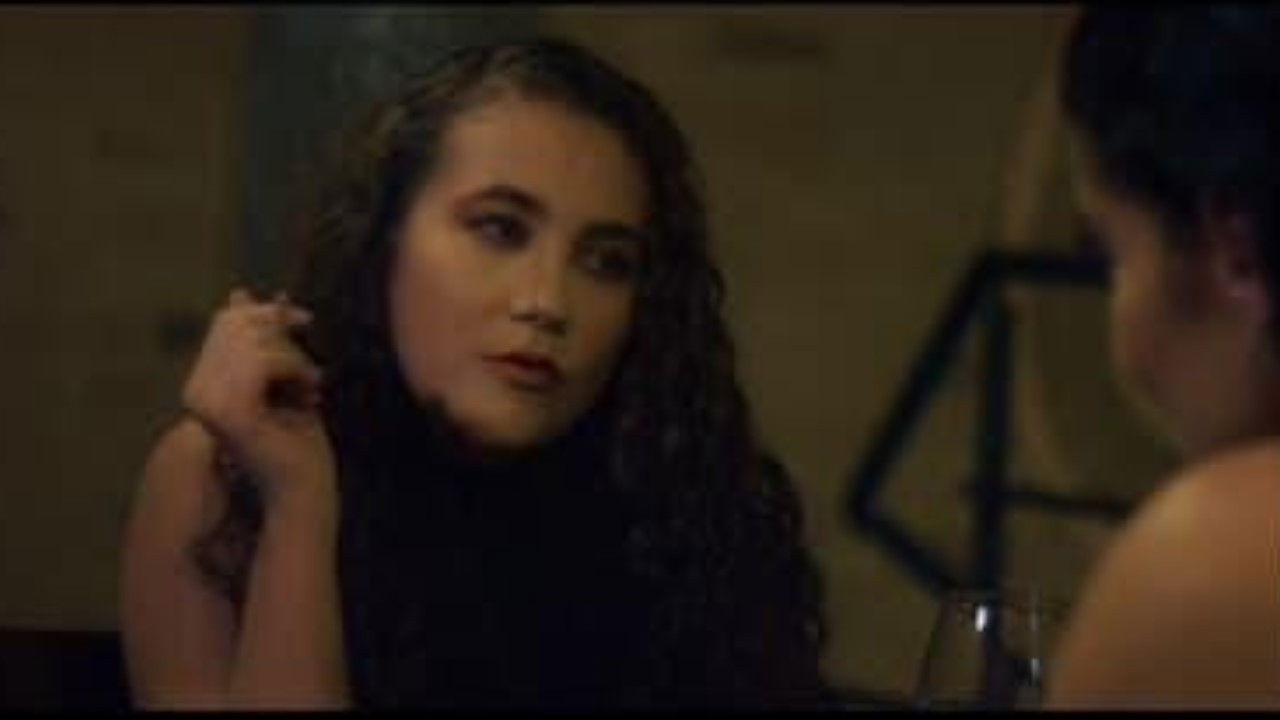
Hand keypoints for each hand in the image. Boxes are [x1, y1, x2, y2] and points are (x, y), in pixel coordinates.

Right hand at [182, 288, 335, 504]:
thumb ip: (261, 338)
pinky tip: (311, 391)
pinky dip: (297, 369)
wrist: (305, 483)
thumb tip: (240, 292)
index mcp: (200, 383)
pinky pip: (265, 362)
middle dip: (284, 333)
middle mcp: (195, 392)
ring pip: (255, 341)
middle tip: (311, 364)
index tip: (303, 320)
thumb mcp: (280, 374)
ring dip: (297, 358)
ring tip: (314, 384)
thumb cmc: (297, 434)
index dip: (267, 311)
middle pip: (238, 324)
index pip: (226, 321)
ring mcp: (208, 402)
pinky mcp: (232, 412)